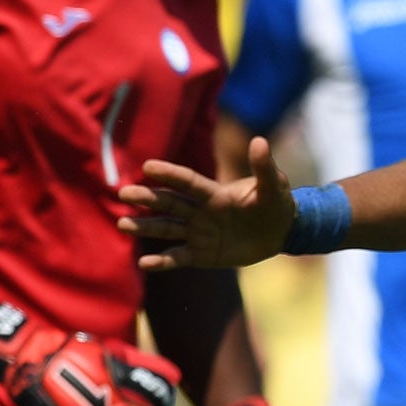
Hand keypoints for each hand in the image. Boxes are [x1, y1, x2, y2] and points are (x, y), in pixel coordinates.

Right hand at [119, 136, 295, 271]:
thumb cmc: (276, 203)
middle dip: (147, 198)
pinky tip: (144, 264)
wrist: (281, 231)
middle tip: (123, 193)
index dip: (170, 174)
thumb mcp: (273, 186)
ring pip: (167, 229)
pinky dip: (162, 261)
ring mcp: (198, 233)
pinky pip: (178, 257)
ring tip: (124, 224)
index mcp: (215, 194)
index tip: (149, 166)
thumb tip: (260, 141)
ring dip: (146, 226)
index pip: (188, 182)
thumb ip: (263, 167)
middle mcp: (200, 212)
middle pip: (170, 203)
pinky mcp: (201, 254)